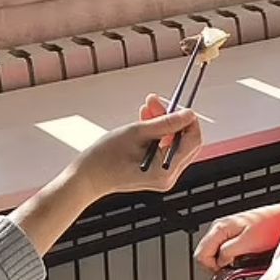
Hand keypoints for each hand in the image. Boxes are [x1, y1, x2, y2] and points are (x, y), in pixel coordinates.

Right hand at [75, 95, 201, 199]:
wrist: (86, 177)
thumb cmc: (104, 159)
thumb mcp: (136, 133)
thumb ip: (165, 123)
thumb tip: (187, 115)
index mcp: (165, 171)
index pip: (192, 141)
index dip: (189, 121)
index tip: (180, 106)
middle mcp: (167, 176)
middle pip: (183, 141)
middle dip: (172, 119)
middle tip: (156, 103)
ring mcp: (162, 175)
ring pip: (172, 142)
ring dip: (162, 123)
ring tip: (147, 108)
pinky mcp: (154, 172)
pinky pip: (163, 148)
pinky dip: (156, 133)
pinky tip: (145, 121)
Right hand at [194, 202, 279, 270]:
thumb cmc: (270, 226)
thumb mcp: (248, 242)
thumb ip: (228, 252)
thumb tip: (220, 263)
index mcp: (220, 228)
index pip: (201, 254)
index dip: (211, 267)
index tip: (224, 272)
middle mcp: (219, 227)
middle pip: (204, 253)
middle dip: (215, 265)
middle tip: (231, 268)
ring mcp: (226, 230)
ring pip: (213, 252)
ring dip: (223, 261)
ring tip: (239, 262)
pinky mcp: (233, 233)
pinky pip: (223, 249)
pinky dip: (229, 257)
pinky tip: (241, 256)